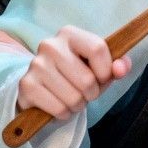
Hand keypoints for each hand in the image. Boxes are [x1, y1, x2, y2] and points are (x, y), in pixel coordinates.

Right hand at [16, 25, 131, 120]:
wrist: (41, 86)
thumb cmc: (76, 73)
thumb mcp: (99, 66)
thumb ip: (117, 65)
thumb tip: (121, 69)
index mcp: (69, 34)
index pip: (97, 48)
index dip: (106, 70)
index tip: (103, 77)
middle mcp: (50, 45)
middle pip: (87, 79)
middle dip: (92, 93)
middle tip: (84, 91)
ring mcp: (36, 65)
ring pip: (73, 98)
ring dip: (78, 105)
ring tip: (71, 98)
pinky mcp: (26, 86)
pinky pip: (58, 109)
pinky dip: (64, 113)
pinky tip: (58, 105)